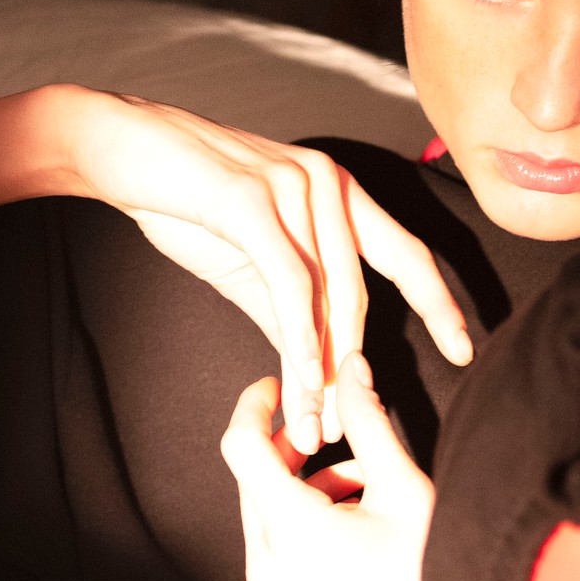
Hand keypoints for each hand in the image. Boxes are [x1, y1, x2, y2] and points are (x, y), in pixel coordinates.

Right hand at [64, 93, 473, 451]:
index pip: (406, 254)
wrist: (114, 151)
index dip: (439, 304)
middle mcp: (327, 182)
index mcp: (338, 192)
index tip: (464, 352)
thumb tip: (320, 369)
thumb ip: (293, 307)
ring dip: (323, 372)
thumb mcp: (252, 262)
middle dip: (357, 367)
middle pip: (365, 291)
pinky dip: (297, 343)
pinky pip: (289, 286)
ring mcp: (293, 185)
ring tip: (316, 427)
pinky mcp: (253, 200)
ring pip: (329, 297)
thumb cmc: (184, 202)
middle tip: (350, 429)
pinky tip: (299, 385)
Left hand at [220, 352, 475, 580]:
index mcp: (290, 531)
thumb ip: (367, 419)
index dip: (255, 408)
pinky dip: (298, 563)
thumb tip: (350, 369)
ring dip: (300, 515)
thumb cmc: (441, 576)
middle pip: (254, 492)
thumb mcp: (404, 487)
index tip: (274, 395)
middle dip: (294, 466)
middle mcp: (265, 577)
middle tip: (348, 463)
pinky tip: (348, 567)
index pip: (241, 446)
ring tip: (360, 517)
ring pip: (263, 538)